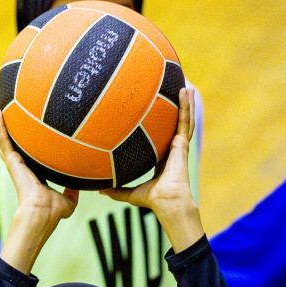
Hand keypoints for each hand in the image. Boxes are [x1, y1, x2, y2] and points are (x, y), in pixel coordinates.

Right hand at [0, 108, 77, 250]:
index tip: (25, 132)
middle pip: (11, 145)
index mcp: (33, 175)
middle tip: (4, 114)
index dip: (24, 144)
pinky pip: (3, 139)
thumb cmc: (53, 211)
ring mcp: (14, 163)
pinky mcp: (11, 161)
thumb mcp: (68, 200)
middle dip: (7, 130)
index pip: (27, 155)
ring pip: (3, 140)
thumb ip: (72, 192)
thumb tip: (80, 186)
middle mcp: (21, 167)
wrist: (42, 212)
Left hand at [104, 88, 200, 249]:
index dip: (161, 124)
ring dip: (185, 102)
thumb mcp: (131, 193)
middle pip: (174, 123)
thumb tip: (99, 189)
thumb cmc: (152, 200)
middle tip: (174, 90)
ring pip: (183, 118)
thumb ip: (117, 190)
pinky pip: (185, 120)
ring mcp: (179, 144)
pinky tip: (186, 90)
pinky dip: (186, 105)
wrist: (167, 202)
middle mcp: (172, 148)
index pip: (161, 136)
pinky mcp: (182, 143)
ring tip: (185, 84)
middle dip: (175, 107)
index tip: (156, 110)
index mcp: (162, 157)